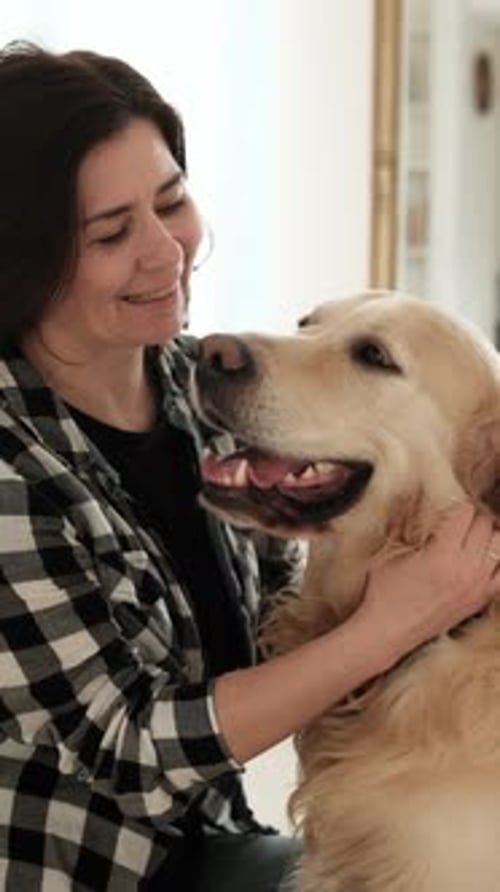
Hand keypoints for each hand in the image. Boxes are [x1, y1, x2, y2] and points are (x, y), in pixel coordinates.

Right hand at [355, 502, 499, 668]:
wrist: (388, 631)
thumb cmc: (384, 592)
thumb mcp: (390, 553)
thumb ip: (407, 526)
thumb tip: (418, 502)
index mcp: (441, 554)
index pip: (465, 513)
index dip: (455, 508)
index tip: (446, 512)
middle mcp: (465, 569)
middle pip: (486, 526)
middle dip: (472, 520)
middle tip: (458, 524)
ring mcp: (477, 586)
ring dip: (488, 538)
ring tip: (472, 540)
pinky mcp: (480, 600)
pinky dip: (497, 562)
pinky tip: (482, 560)